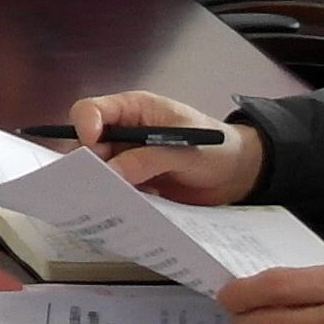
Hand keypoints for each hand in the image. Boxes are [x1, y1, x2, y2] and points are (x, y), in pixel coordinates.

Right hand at [62, 92, 264, 202]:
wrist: (238, 175)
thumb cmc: (216, 148)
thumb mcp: (185, 150)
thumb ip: (149, 158)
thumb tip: (111, 172)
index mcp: (133, 110)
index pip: (91, 111)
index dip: (84, 127)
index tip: (92, 150)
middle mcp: (123, 134)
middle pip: (86, 145)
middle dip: (89, 165)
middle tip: (98, 186)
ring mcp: (127, 161)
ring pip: (98, 172)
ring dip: (102, 187)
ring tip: (112, 204)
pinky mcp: (134, 185)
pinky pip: (114, 193)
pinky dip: (116, 202)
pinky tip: (126, 212)